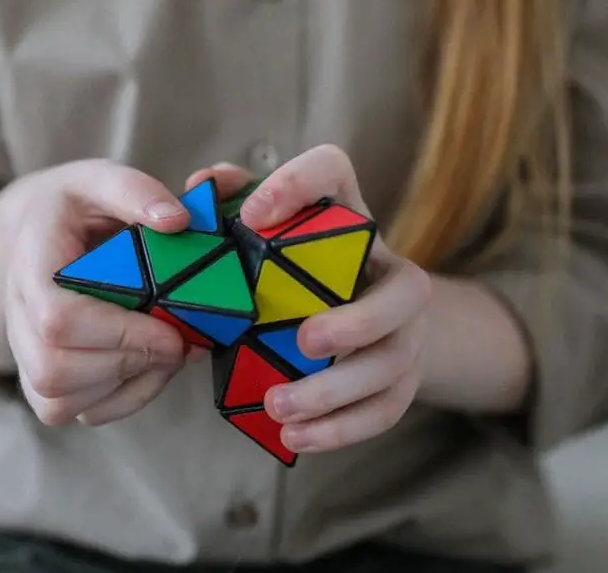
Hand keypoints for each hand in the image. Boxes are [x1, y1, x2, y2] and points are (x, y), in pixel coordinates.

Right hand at [0, 159, 203, 425]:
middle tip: (179, 342)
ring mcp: (25, 354)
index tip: (171, 330)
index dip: (119, 334)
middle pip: (56, 370)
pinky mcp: (43, 383)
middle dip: (129, 362)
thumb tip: (176, 221)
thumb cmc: (76, 208)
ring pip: (62, 400)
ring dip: (130, 384)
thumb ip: (136, 192)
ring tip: (167, 351)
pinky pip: (77, 412)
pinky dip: (124, 400)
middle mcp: (17, 315)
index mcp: (30, 265)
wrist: (38, 234)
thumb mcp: (100, 180)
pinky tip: (149, 368)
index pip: (57, 319)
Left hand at [221, 145, 432, 452]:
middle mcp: (389, 268)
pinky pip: (386, 408)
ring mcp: (405, 328)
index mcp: (346, 216)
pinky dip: (341, 428)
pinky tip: (296, 437)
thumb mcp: (264, 240)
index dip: (298, 184)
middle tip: (305, 342)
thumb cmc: (294, 274)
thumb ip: (231, 209)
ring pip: (392, 360)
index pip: (333, 170)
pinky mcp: (403, 378)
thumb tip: (201, 184)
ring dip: (336, 389)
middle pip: (406, 290)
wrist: (360, 323)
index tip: (253, 215)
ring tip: (279, 407)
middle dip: (358, 320)